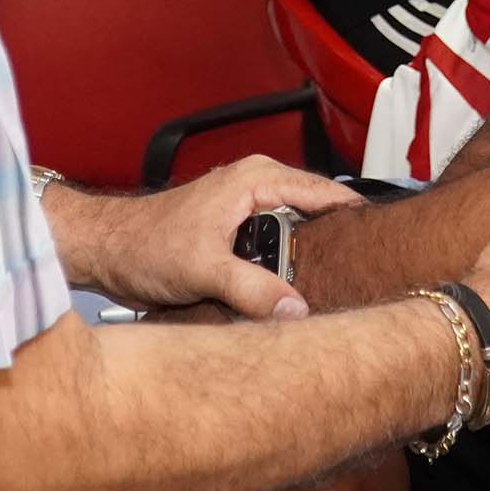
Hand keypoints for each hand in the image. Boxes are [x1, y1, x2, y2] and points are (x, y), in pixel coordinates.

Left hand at [57, 156, 360, 317]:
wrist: (104, 249)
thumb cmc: (142, 243)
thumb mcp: (204, 270)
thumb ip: (252, 290)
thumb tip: (296, 311)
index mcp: (255, 179)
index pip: (325, 193)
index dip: (356, 218)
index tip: (385, 244)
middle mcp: (255, 186)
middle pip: (314, 216)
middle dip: (334, 247)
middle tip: (360, 282)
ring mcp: (245, 208)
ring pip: (294, 236)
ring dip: (305, 263)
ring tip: (332, 293)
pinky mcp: (235, 232)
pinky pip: (275, 248)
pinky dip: (284, 268)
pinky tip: (292, 295)